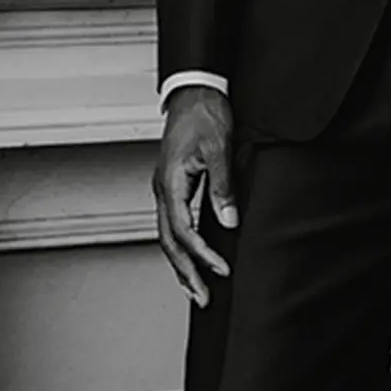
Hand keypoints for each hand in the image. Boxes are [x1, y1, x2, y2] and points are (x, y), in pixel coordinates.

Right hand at [152, 84, 238, 306]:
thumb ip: (223, 187)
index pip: (184, 231)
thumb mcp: (219, 149)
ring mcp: (164, 189)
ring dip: (181, 266)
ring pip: (167, 237)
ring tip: (195, 291)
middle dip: (186, 273)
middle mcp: (162, 190)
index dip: (203, 254)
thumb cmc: (205, 115)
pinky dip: (181, 248)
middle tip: (203, 299)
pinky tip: (191, 260)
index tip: (222, 269)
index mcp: (170, 183)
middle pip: (169, 242)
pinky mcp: (172, 187)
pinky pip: (172, 225)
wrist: (194, 91)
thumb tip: (228, 222)